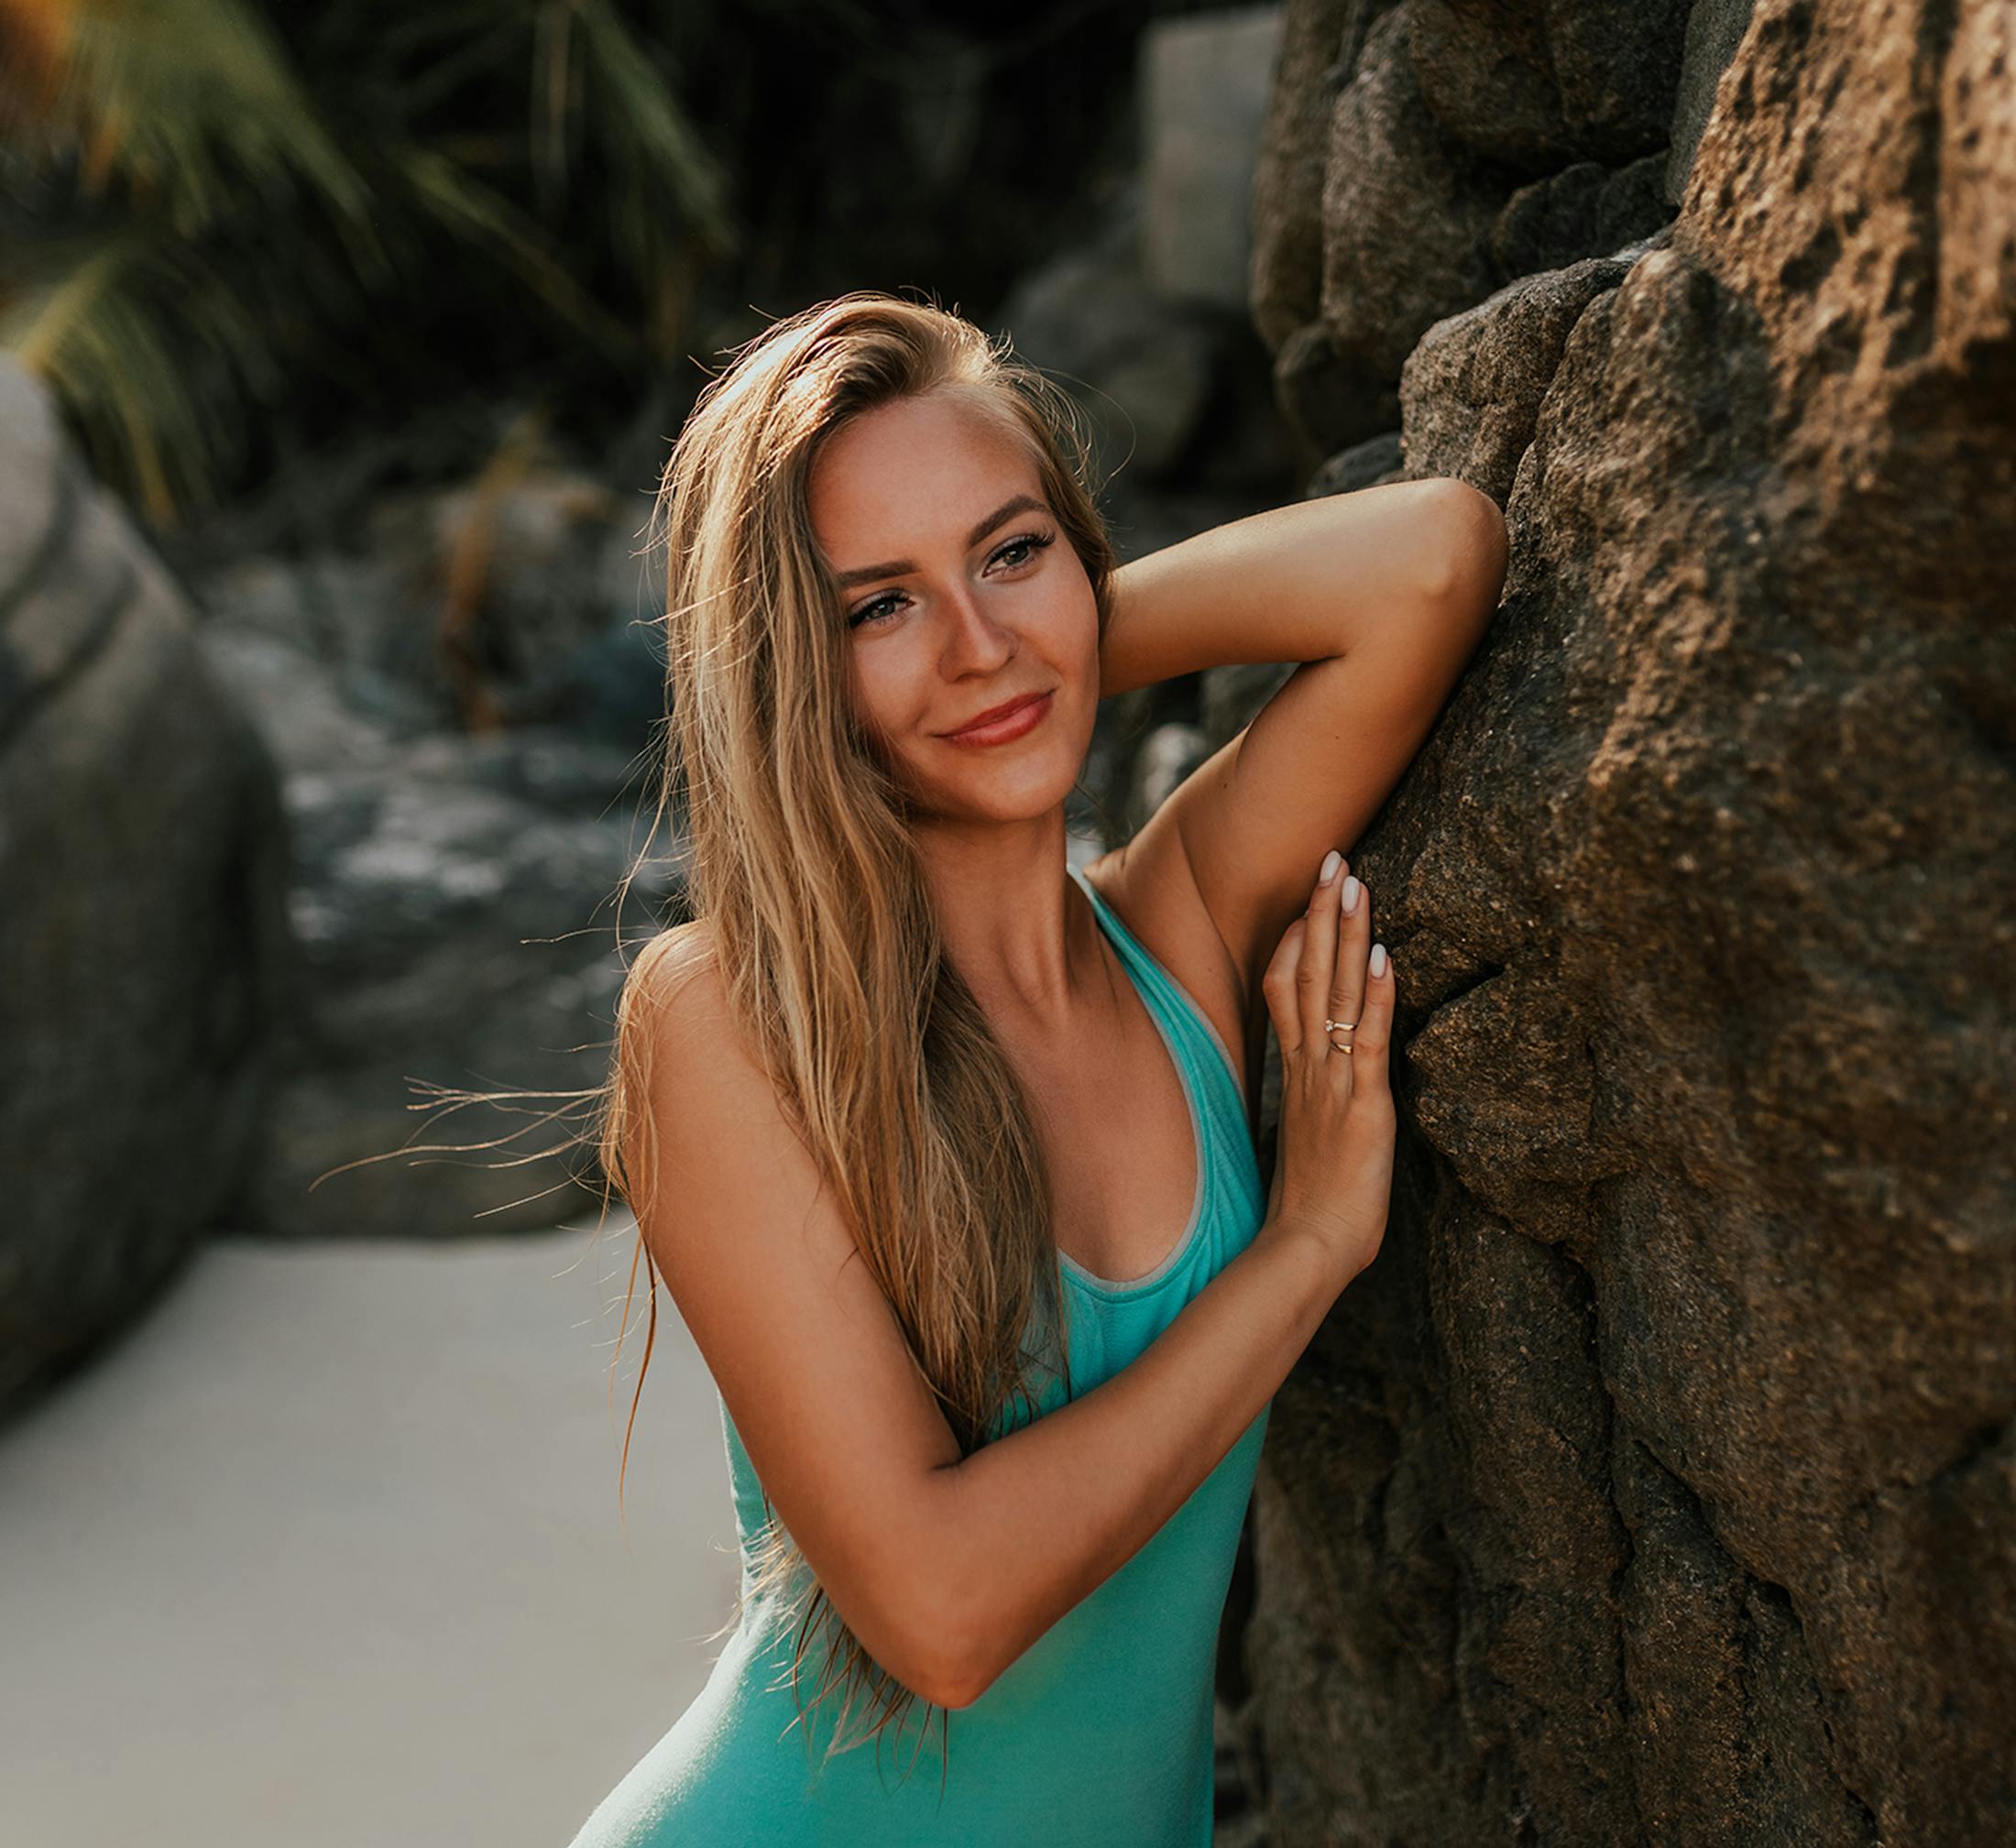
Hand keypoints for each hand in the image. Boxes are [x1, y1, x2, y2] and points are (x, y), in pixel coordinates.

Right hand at [1258, 851, 1396, 1292]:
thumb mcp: (1309, 1144)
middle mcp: (1308, 1068)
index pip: (1284, 993)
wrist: (1306, 1248)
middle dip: (1320, 914)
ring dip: (1347, 934)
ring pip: (1335, 993)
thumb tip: (1323, 1097)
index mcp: (1297, 1076)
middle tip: (1334, 860)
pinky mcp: (1363, 1104)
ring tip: (1356, 882)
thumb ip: (1314, 1109)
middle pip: (1307, 975)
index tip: (1305, 902)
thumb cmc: (1310, 1209)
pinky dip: (1378, 994)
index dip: (1294, 943)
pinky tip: (1387, 955)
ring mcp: (1332, 1082)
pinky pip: (1369, 1038)